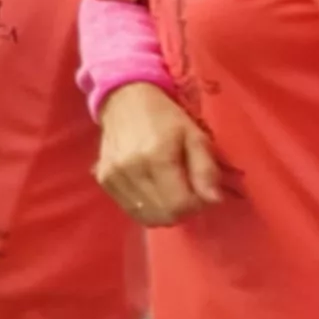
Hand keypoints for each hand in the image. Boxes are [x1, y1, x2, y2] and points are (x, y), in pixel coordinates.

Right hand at [95, 82, 223, 225]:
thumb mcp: (195, 136)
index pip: (180, 205)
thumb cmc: (166, 117)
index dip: (197, 205)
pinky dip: (147, 207)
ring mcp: (113, 176)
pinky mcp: (104, 180)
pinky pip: (131, 210)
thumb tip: (214, 201)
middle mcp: (130, 170)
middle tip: (187, 192)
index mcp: (156, 157)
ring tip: (170, 191)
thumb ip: (206, 169)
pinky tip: (152, 190)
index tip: (201, 191)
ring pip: (146, 217)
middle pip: (164, 215)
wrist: (125, 100)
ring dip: (164, 211)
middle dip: (182, 210)